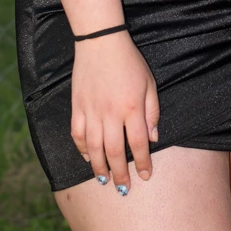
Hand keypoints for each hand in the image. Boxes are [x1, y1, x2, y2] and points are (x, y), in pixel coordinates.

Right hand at [69, 32, 160, 193]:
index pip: (138, 144)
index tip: (145, 176)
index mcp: (132, 108)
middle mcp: (110, 113)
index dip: (142, 163)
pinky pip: (77, 134)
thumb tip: (153, 138)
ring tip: (104, 180)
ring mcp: (91, 111)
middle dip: (120, 174)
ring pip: (93, 148)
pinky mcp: (77, 106)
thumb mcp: (149, 84)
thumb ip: (152, 112)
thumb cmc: (129, 61)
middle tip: (123, 189)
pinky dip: (81, 148)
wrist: (100, 41)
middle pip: (114, 152)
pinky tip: (87, 157)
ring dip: (99, 167)